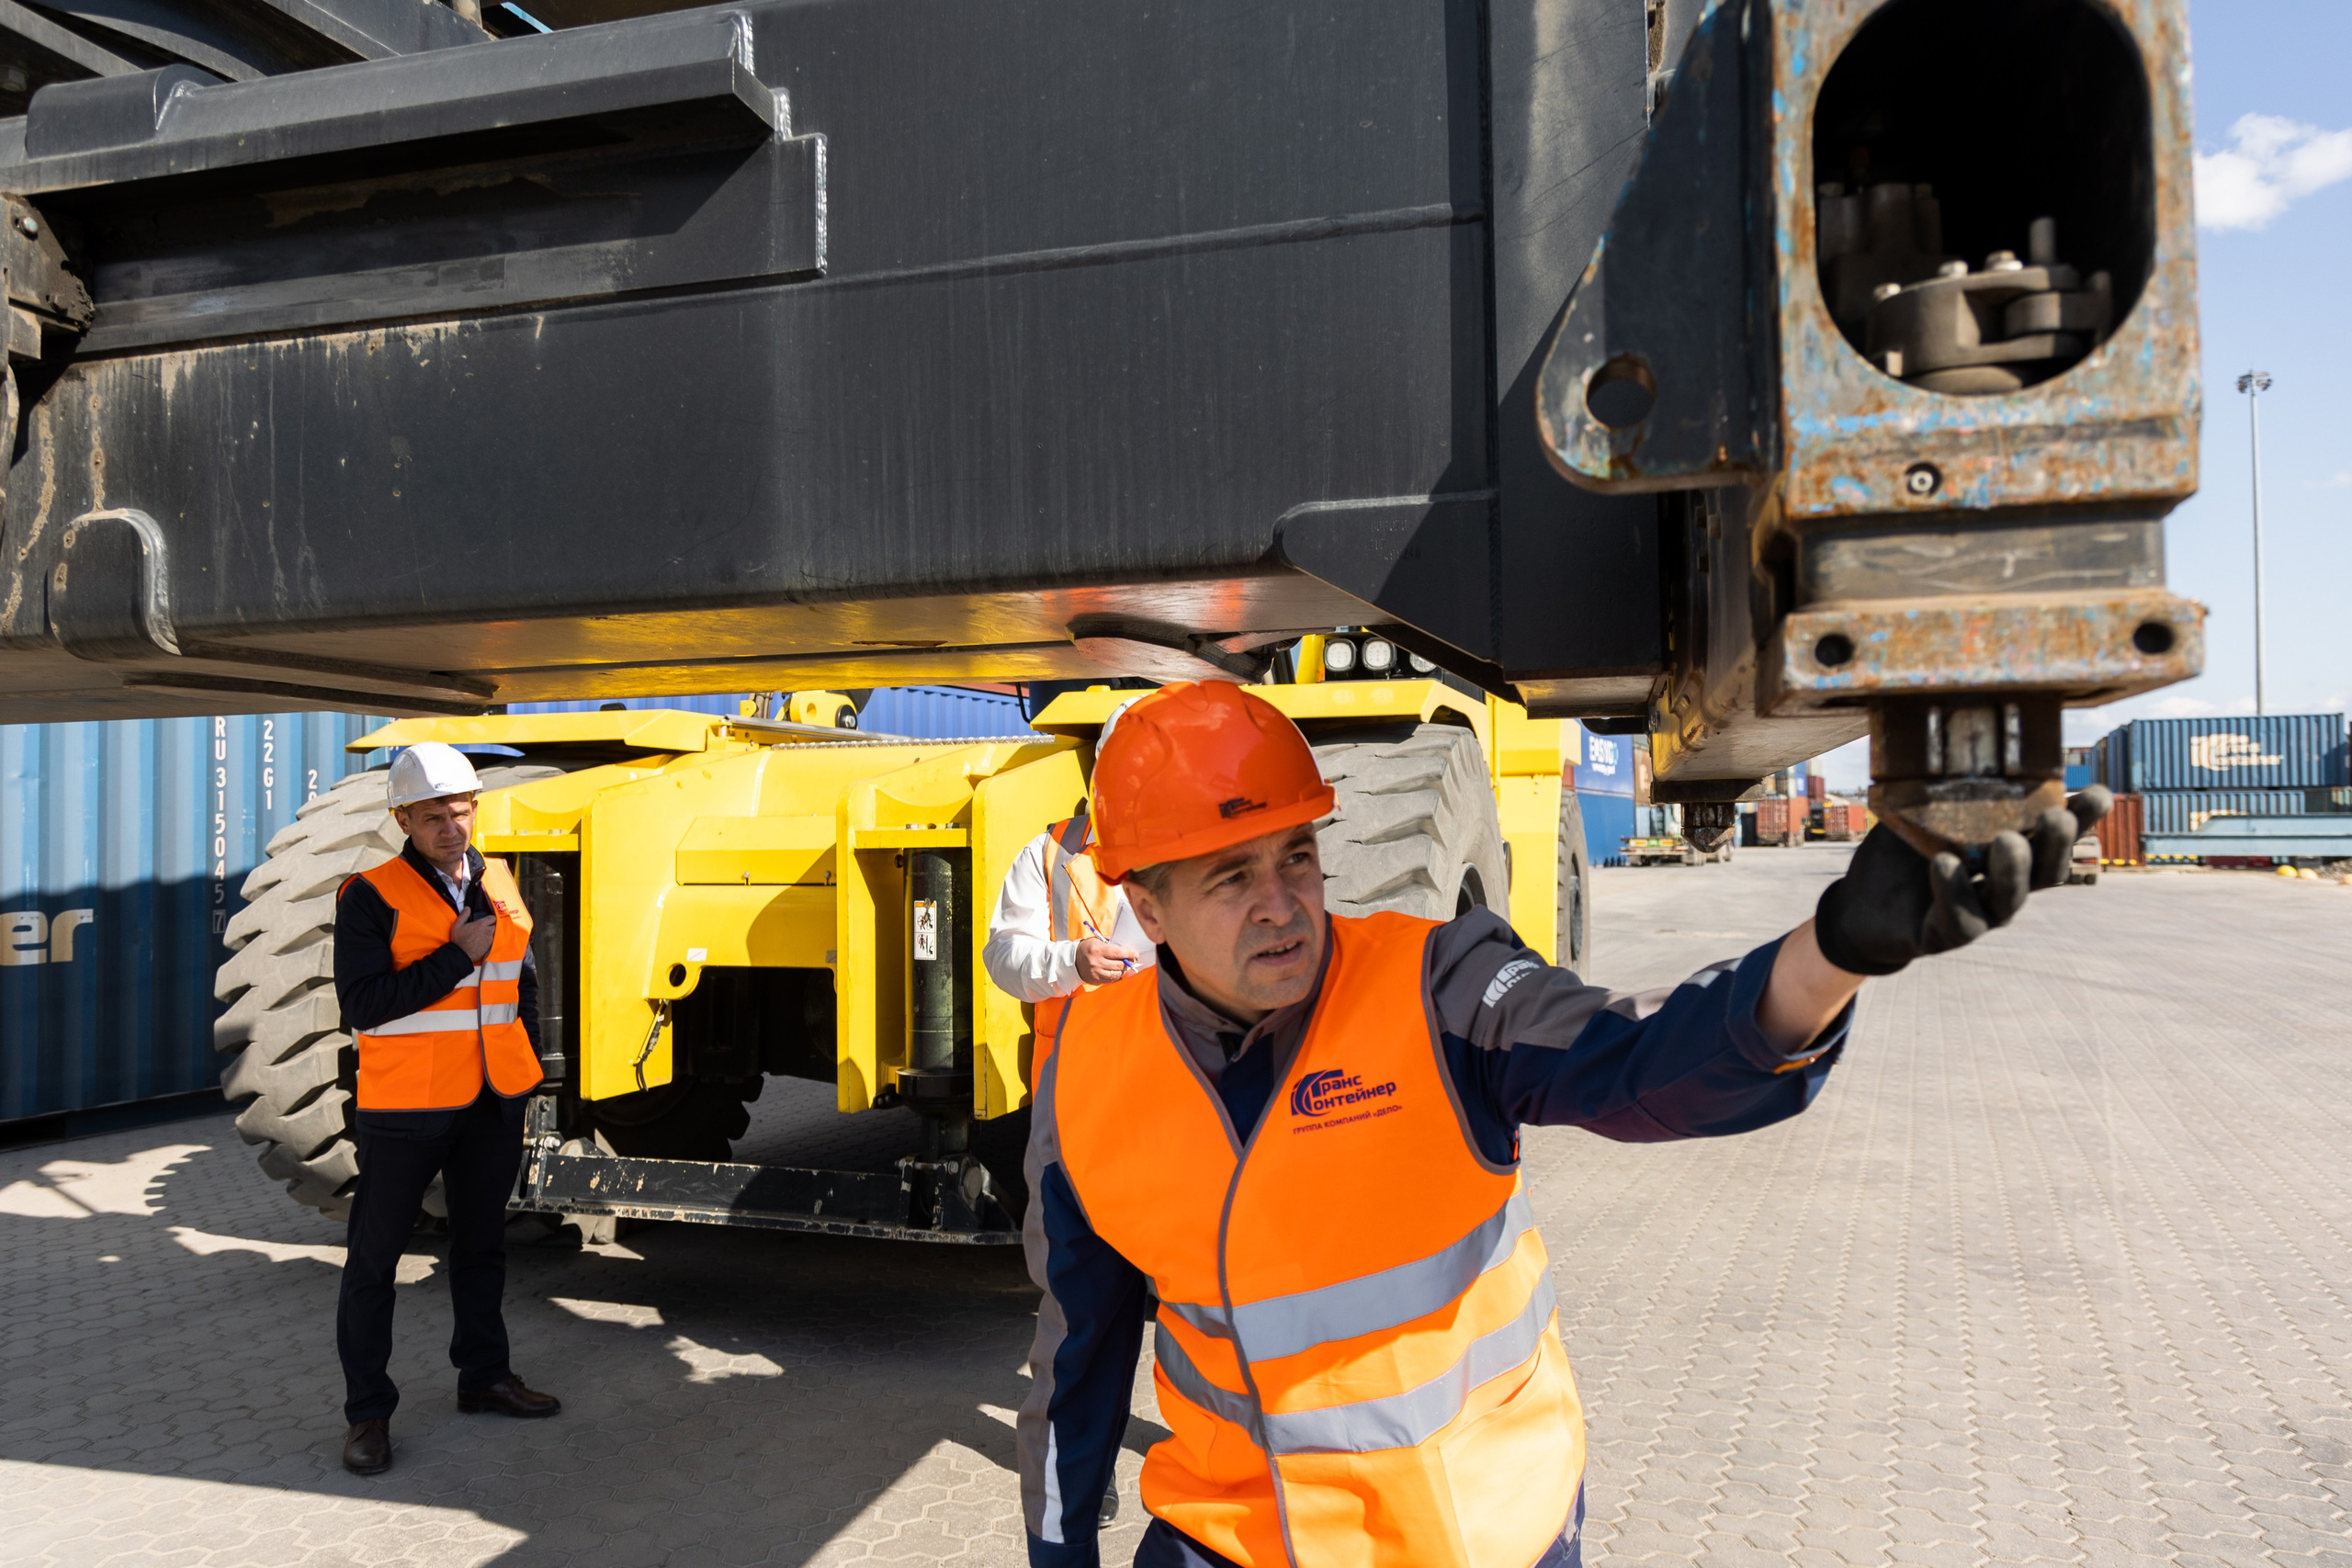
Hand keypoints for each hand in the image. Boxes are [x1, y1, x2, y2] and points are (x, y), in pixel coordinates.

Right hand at [452, 913, 496, 962]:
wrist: (461, 954)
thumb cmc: (459, 939)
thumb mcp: (457, 925)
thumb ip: (464, 915)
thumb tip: (468, 908)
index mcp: (481, 924)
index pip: (492, 918)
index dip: (490, 919)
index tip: (486, 921)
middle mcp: (487, 931)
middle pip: (494, 926)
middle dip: (490, 927)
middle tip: (483, 929)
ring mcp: (489, 940)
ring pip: (493, 934)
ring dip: (489, 934)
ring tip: (482, 936)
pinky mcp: (490, 947)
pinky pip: (492, 942)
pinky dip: (489, 941)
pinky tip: (482, 942)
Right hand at [1074, 936, 1140, 984]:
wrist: (1073, 960)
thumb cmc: (1088, 948)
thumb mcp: (1097, 941)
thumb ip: (1112, 943)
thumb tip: (1127, 948)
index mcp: (1098, 950)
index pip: (1118, 952)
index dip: (1129, 953)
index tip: (1135, 954)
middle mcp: (1097, 962)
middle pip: (1120, 964)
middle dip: (1129, 962)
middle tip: (1132, 960)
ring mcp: (1096, 972)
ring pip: (1117, 974)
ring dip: (1123, 970)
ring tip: (1124, 965)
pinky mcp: (1096, 980)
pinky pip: (1111, 980)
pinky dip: (1117, 976)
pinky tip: (1116, 971)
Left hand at [1813, 786, 2110, 976]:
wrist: (1861, 905)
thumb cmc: (1901, 852)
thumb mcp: (1918, 812)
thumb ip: (1941, 786)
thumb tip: (1949, 727)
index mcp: (2007, 851)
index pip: (2051, 835)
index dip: (2080, 819)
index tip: (2100, 793)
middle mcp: (2004, 884)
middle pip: (2046, 870)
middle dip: (2056, 845)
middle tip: (2057, 818)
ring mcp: (1981, 913)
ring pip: (2011, 898)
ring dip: (2013, 871)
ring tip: (2007, 841)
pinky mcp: (1947, 934)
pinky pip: (1961, 918)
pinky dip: (1954, 890)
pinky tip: (1943, 863)